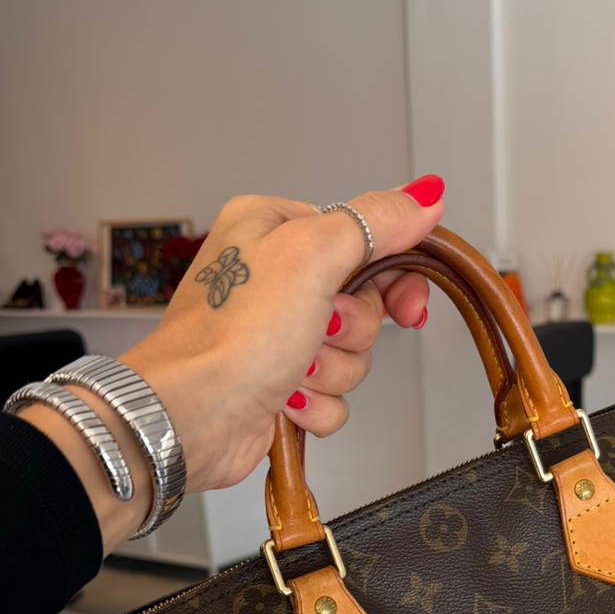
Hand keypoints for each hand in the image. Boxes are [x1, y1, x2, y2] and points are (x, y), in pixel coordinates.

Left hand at [125, 177, 443, 492]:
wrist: (190, 417)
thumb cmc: (234, 335)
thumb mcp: (312, 255)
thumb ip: (374, 222)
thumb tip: (424, 195)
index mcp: (272, 227)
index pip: (362, 238)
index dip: (395, 274)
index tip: (409, 303)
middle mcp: (272, 275)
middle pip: (363, 300)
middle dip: (352, 330)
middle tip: (324, 331)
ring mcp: (274, 333)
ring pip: (350, 352)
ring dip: (333, 371)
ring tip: (295, 371)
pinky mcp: (278, 382)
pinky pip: (332, 394)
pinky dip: (317, 403)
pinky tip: (287, 401)